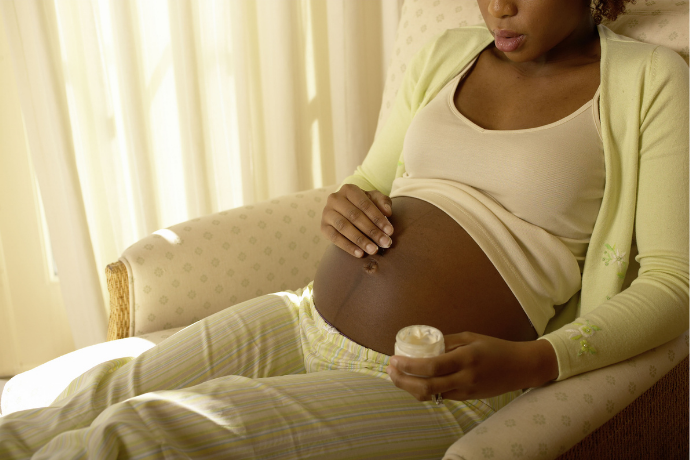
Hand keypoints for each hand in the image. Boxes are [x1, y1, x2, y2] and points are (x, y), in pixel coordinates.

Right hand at [321, 184, 393, 257]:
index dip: (378, 218)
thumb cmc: (364, 205)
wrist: (346, 212)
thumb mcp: (375, 200)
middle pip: (354, 216)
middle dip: (372, 231)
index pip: (364, 204)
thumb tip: (387, 212)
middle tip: (385, 243)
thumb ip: (383, 202)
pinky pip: (335, 238)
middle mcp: (335, 199)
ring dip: (360, 240)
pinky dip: (348, 247)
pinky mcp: (323, 227)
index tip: (390, 231)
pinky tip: (360, 254)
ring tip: (373, 250)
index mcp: (348, 189)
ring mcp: (327, 213)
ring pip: (344, 227)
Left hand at [386, 332, 558, 400]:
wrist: (520, 367)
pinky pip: (439, 396)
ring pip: (430, 395)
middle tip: (390, 370)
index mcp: (465, 359)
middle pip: (426, 387)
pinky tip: (414, 380)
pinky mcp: (466, 398)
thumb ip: (446, 342)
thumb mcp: (470, 337)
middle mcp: (464, 378)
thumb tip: (422, 344)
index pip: (431, 366)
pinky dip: (423, 390)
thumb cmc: (495, 348)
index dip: (409, 366)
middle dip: (402, 381)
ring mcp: (465, 391)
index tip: (394, 359)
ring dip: (409, 388)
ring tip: (397, 375)